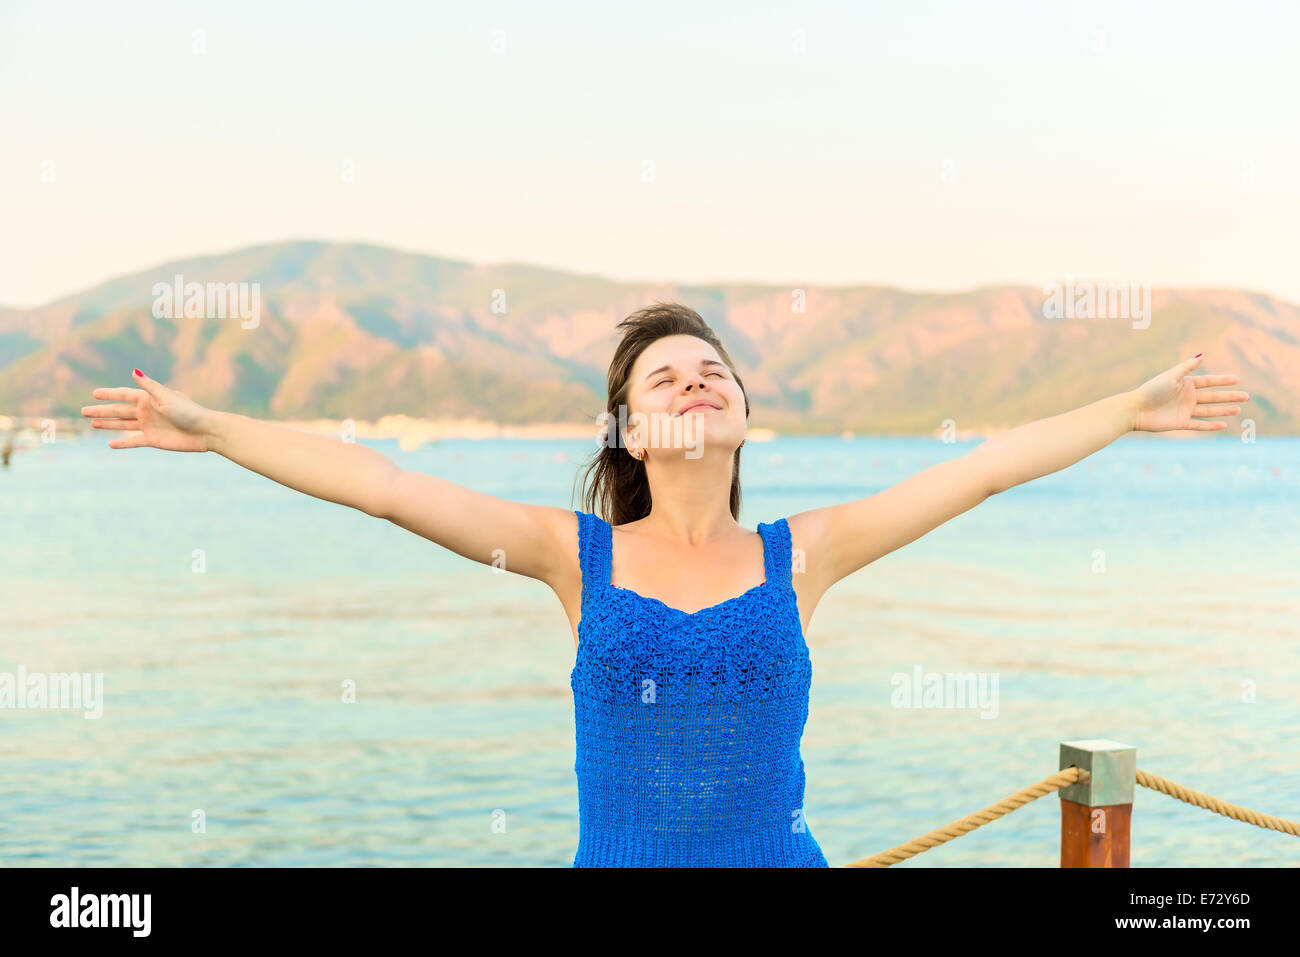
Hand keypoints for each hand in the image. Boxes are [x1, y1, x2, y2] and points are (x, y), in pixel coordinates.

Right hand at [81, 369, 214, 451]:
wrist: (205, 432)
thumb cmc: (189, 411)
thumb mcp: (167, 397)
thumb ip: (149, 386)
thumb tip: (134, 371)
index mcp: (149, 398)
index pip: (123, 395)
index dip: (109, 394)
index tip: (93, 394)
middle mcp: (147, 411)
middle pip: (119, 410)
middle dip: (102, 411)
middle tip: (83, 411)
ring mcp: (149, 426)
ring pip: (123, 425)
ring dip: (108, 424)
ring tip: (92, 423)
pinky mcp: (153, 440)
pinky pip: (134, 441)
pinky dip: (123, 443)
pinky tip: (110, 444)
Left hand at [1131, 355, 1248, 432]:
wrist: (1136, 410)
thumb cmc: (1151, 390)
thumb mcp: (1170, 376)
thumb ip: (1186, 367)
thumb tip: (1202, 356)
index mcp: (1185, 384)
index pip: (1209, 382)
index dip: (1222, 381)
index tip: (1237, 380)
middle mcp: (1187, 397)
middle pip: (1212, 396)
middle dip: (1229, 396)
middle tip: (1246, 396)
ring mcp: (1185, 410)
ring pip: (1209, 410)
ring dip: (1224, 410)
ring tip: (1238, 409)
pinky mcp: (1180, 423)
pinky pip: (1199, 424)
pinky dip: (1211, 425)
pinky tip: (1224, 424)